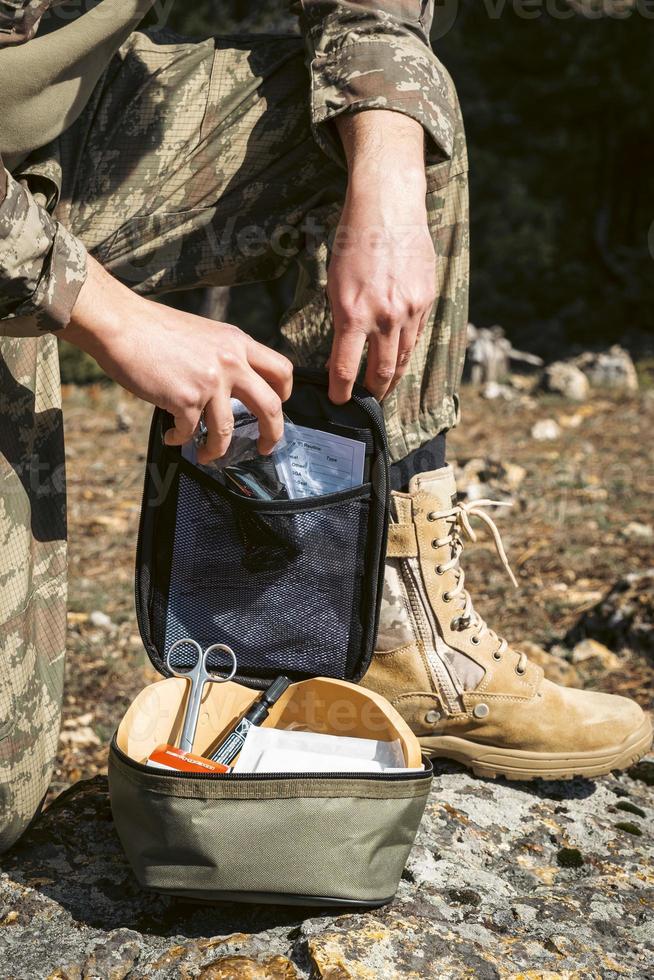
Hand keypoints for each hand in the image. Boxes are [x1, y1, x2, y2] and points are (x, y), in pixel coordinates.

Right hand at [64, 255, 292, 461]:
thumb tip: (231, 385)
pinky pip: (190, 432)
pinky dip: (181, 440)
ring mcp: (210, 382)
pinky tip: (172, 437)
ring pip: (227, 431)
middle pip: (271, 406)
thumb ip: (223, 355)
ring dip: (217, 451)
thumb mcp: (204, 333)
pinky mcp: (186, 399)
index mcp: (237, 342)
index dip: (284, 394)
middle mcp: (231, 362)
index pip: (281, 370)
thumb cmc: (153, 328)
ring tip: (207, 456)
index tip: (278, 407)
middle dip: (272, 434)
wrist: (121, 324)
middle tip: (265, 447)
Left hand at [328, 110, 435, 403]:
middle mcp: (384, 317)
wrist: (388, 208)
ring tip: (385, 386)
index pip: (347, 368)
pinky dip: (407, 348)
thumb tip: (343, 351)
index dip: (342, 390)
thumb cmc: (353, 241)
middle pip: (381, 371)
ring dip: (393, 376)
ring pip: (404, 357)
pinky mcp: (426, 299)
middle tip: (367, 399)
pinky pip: (417, 334)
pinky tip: (400, 354)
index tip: (339, 400)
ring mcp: (409, 310)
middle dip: (373, 390)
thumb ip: (342, 320)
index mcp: (353, 314)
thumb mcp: (335, 284)